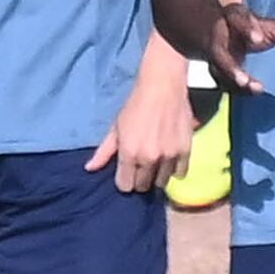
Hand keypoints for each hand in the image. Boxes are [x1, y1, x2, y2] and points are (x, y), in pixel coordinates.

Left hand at [87, 67, 192, 195]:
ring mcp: (168, 156)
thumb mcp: (115, 128)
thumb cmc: (135, 105)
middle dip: (139, 180)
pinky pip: (180, 173)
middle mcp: (149, 159)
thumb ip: (104, 152)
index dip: (124, 181)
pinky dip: (174, 170)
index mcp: (129, 154)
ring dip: (157, 175)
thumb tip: (89, 169)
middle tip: (140, 167)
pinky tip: (169, 160)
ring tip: (155, 163)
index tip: (126, 173)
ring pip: (161, 182)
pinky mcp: (185, 151)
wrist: (163, 87)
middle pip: (143, 186)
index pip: (125, 186)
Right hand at [187, 0, 274, 93]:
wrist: (219, 29)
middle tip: (243, 80)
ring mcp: (214, 55)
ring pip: (218, 69)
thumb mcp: (269, 25)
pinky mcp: (215, 69)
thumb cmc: (252, 28)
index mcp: (233, 17)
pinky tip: (253, 92)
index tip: (258, 38)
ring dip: (234, 81)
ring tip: (255, 88)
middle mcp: (219, 36)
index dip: (247, 28)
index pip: (238, 19)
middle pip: (219, 50)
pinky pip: (224, 81)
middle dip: (230, 66)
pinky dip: (238, 89)